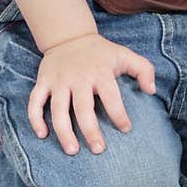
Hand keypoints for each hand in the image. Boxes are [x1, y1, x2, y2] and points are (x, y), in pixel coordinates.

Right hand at [27, 32, 156, 155]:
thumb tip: (151, 90)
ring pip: (57, 109)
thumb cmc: (101, 53)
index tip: (125, 129)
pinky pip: (35, 102)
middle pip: (83, 108)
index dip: (119, 115)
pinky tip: (42, 135)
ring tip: (72, 150)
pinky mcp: (43, 82)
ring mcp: (58, 81)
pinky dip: (35, 118)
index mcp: (99, 72)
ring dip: (64, 131)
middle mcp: (78, 78)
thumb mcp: (125, 55)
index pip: (111, 97)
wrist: (69, 36)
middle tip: (98, 150)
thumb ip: (144, 70)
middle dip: (90, 131)